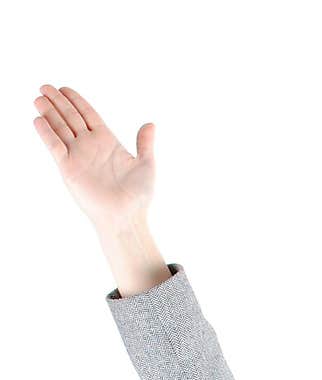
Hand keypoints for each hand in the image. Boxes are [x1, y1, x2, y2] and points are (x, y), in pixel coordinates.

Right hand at [32, 84, 155, 228]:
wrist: (126, 218)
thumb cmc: (138, 197)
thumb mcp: (146, 165)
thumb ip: (145, 144)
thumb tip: (150, 124)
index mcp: (107, 141)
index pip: (87, 114)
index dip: (75, 100)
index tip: (64, 88)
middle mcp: (90, 146)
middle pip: (70, 117)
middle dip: (57, 101)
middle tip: (44, 86)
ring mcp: (78, 157)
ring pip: (60, 128)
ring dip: (48, 113)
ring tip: (38, 97)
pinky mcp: (69, 169)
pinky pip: (54, 146)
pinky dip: (46, 133)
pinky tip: (38, 119)